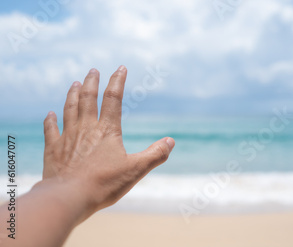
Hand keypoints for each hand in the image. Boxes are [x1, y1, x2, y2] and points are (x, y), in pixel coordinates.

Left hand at [40, 65, 174, 219]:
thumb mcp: (136, 170)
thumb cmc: (104, 183)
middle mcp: (86, 128)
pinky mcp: (53, 149)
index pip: (113, 99)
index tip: (121, 68)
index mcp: (107, 130)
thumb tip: (171, 141)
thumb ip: (155, 155)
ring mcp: (67, 137)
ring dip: (72, 94)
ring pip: (69, 109)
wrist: (68, 197)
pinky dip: (50, 120)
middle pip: (88, 98)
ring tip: (75, 83)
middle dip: (92, 82)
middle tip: (93, 70)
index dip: (118, 81)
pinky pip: (50, 130)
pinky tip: (50, 114)